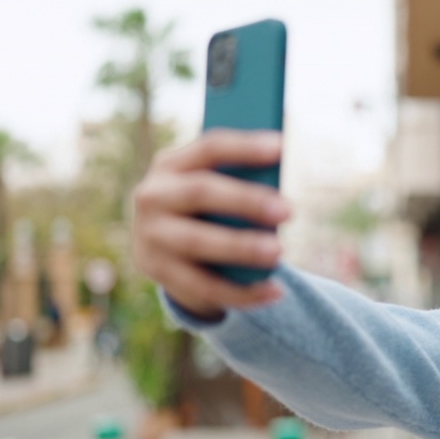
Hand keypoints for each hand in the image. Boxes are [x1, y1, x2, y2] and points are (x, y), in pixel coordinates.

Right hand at [132, 129, 290, 319]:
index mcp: (171, 165)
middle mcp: (153, 196)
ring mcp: (151, 236)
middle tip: (288, 211)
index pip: (209, 148)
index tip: (281, 147)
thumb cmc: (206, 211)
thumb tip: (280, 188)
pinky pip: (203, 285)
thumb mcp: (213, 190)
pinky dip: (242, 292)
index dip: (244, 147)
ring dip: (241, 247)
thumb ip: (238, 184)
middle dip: (246, 201)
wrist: (166, 251)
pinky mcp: (159, 272)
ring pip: (197, 241)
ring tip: (279, 252)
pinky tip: (274, 291)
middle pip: (200, 192)